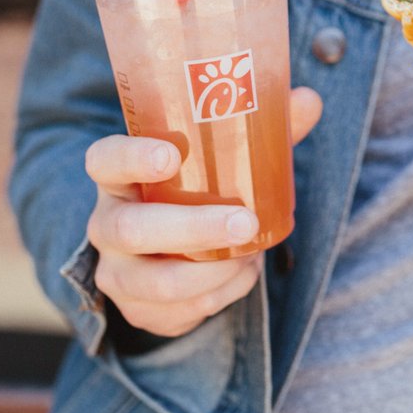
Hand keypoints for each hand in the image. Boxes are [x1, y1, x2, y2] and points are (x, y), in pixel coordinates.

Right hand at [85, 86, 322, 337]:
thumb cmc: (197, 188)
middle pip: (132, 229)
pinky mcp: (138, 309)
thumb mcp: (223, 157)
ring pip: (156, 281)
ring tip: (252, 255)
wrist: (171, 250)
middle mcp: (108, 223)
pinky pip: (177, 312)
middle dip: (193, 228)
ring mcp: (117, 271)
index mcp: (120, 175)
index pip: (105, 160)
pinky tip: (243, 274)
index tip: (170, 154)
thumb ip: (262, 129)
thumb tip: (307, 100)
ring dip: (214, 272)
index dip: (130, 157)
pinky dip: (220, 294)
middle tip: (246, 222)